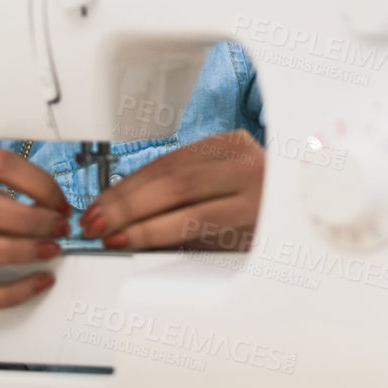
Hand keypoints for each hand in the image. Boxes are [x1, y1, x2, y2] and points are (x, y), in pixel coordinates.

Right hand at [79, 129, 263, 251]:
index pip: (195, 216)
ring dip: (124, 191)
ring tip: (96, 212)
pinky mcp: (221, 138)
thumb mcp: (234, 248)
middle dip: (127, 208)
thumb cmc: (264, 230)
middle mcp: (248, 169)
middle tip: (94, 225)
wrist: (292, 195)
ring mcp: (235, 148)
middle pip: (176, 184)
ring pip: (166, 166)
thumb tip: (132, 247)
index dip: (150, 231)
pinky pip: (170, 156)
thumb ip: (187, 244)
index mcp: (258, 203)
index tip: (117, 242)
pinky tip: (116, 192)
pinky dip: (139, 176)